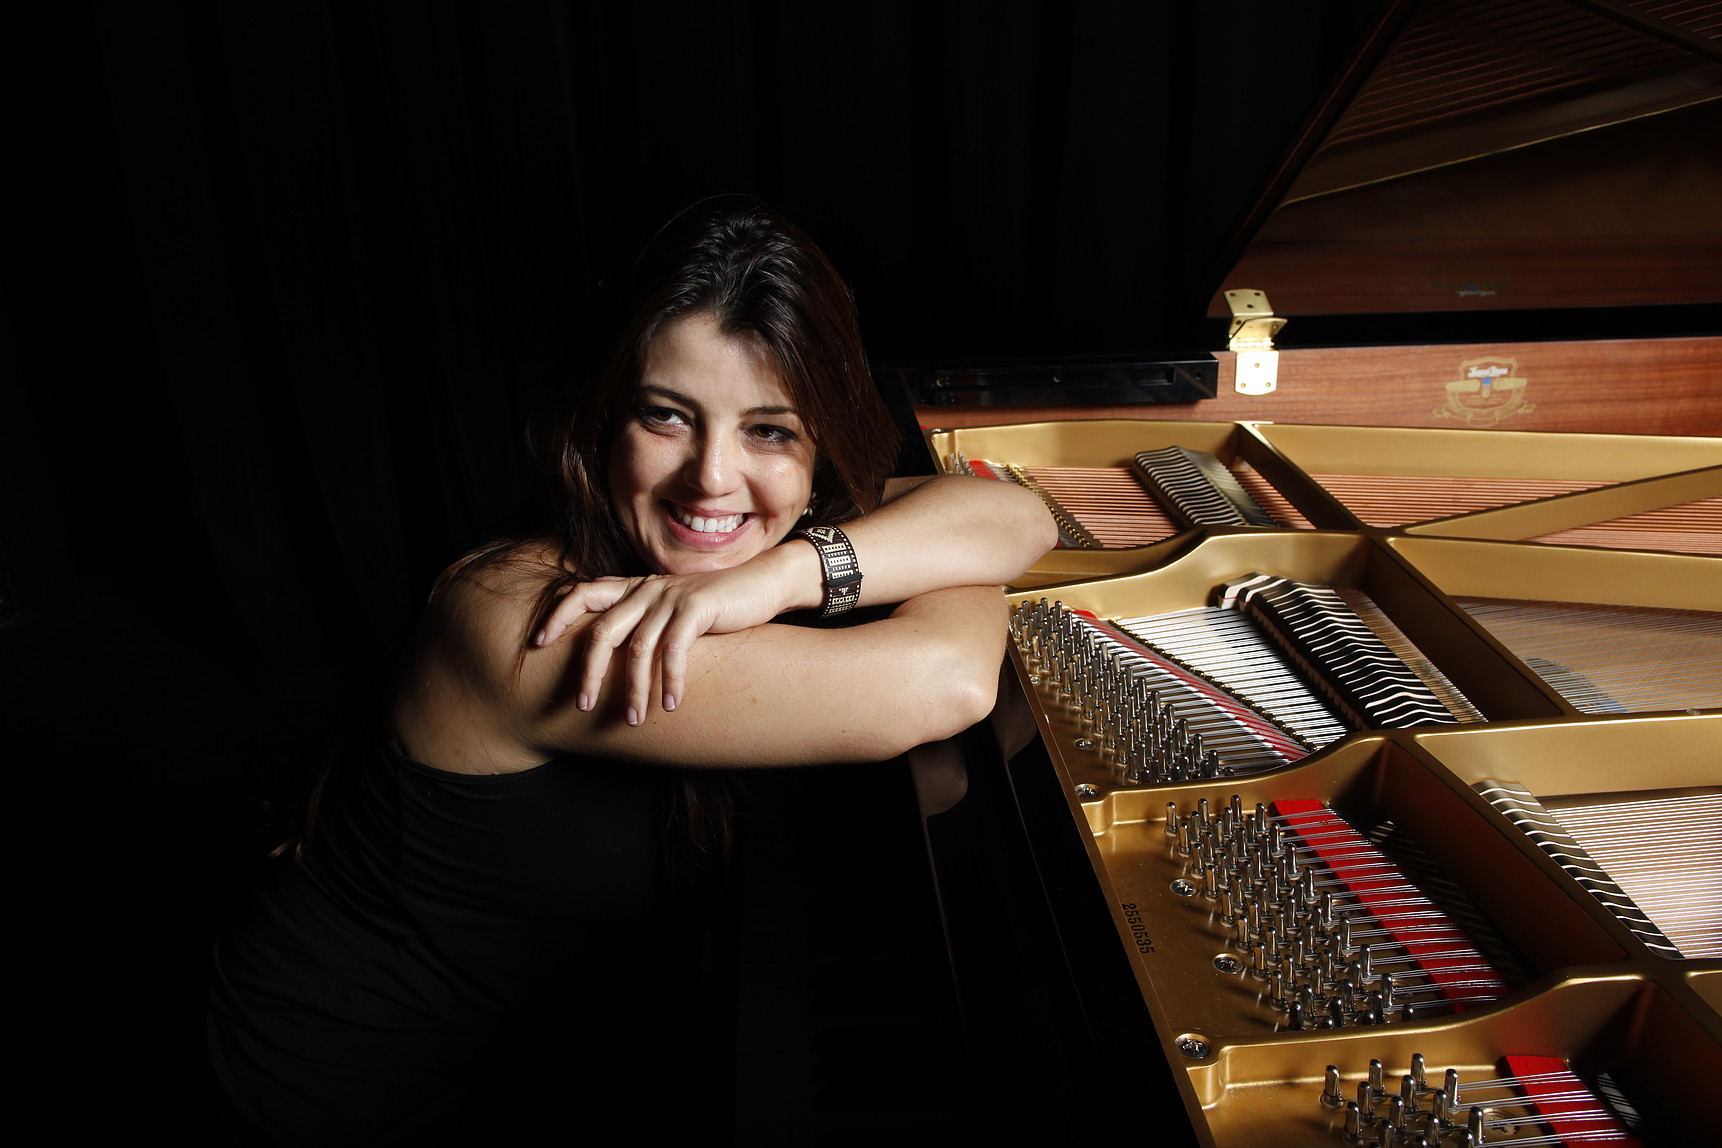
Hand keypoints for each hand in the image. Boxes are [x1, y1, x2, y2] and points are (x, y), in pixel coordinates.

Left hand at [535, 559, 805, 723]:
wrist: (762, 582)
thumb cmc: (716, 604)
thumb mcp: (672, 609)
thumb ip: (645, 622)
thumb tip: (617, 657)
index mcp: (635, 587)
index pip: (583, 592)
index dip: (557, 614)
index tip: (537, 642)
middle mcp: (646, 589)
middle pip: (602, 630)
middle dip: (589, 672)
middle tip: (583, 705)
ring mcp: (670, 597)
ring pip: (637, 648)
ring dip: (634, 690)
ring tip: (634, 720)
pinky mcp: (695, 607)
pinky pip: (673, 649)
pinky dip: (670, 680)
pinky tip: (671, 704)